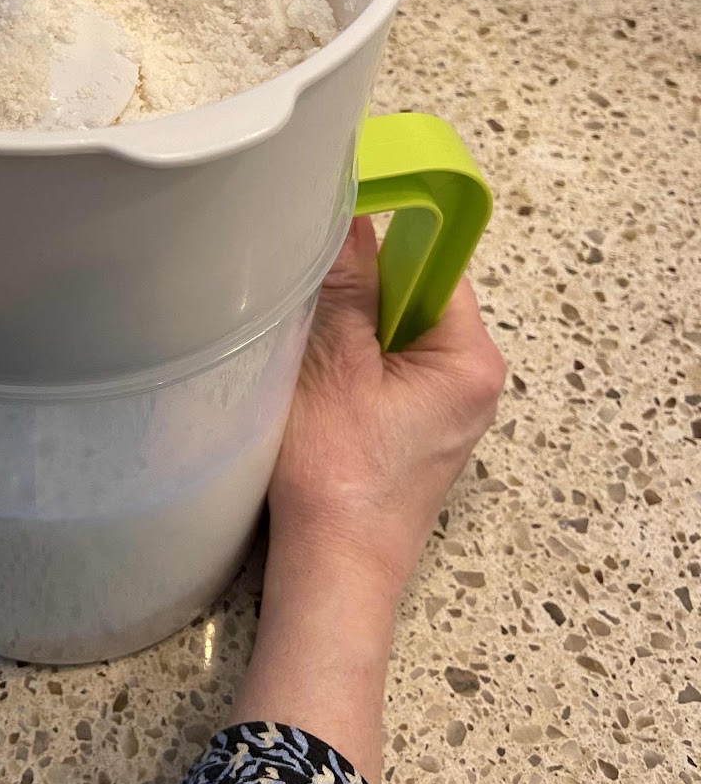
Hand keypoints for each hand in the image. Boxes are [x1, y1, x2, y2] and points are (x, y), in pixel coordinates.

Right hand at [271, 214, 506, 595]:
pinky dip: (347, 368)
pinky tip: (317, 389)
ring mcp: (443, 409)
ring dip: (347, 335)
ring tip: (311, 358)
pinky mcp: (413, 430)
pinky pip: (382, 370)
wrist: (332, 570)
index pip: (433, 263)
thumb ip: (345, 283)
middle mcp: (471, 381)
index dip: (381, 247)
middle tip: (311, 312)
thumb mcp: (334, 364)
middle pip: (410, 296)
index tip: (334, 244)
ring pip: (390, 334)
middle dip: (357, 297)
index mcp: (470, 359)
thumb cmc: (338, 479)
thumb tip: (349, 214)